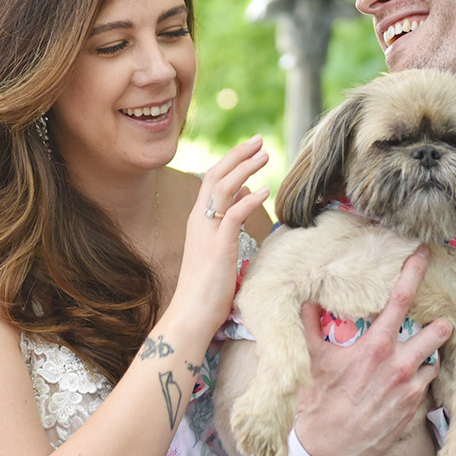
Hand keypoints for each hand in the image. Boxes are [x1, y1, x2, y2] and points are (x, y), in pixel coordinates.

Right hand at [167, 135, 269, 337]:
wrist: (191, 315)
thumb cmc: (207, 287)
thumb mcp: (219, 247)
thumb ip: (230, 221)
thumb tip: (247, 195)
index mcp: (198, 220)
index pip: (212, 179)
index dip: (232, 160)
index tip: (251, 147)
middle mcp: (199, 221)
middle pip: (215, 176)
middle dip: (238, 155)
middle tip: (259, 140)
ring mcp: (206, 233)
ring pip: (222, 189)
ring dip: (245, 169)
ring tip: (265, 155)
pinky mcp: (217, 248)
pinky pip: (232, 215)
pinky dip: (248, 200)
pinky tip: (265, 190)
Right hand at [292, 247, 451, 455]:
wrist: (326, 451)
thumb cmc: (317, 404)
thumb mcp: (311, 360)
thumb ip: (310, 325)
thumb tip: (306, 300)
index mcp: (374, 347)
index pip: (400, 300)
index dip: (414, 273)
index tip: (424, 254)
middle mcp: (398, 366)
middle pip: (435, 333)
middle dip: (439, 325)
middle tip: (438, 321)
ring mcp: (409, 390)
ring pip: (434, 362)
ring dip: (429, 356)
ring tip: (420, 355)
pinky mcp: (413, 411)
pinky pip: (428, 387)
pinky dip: (422, 381)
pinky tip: (409, 382)